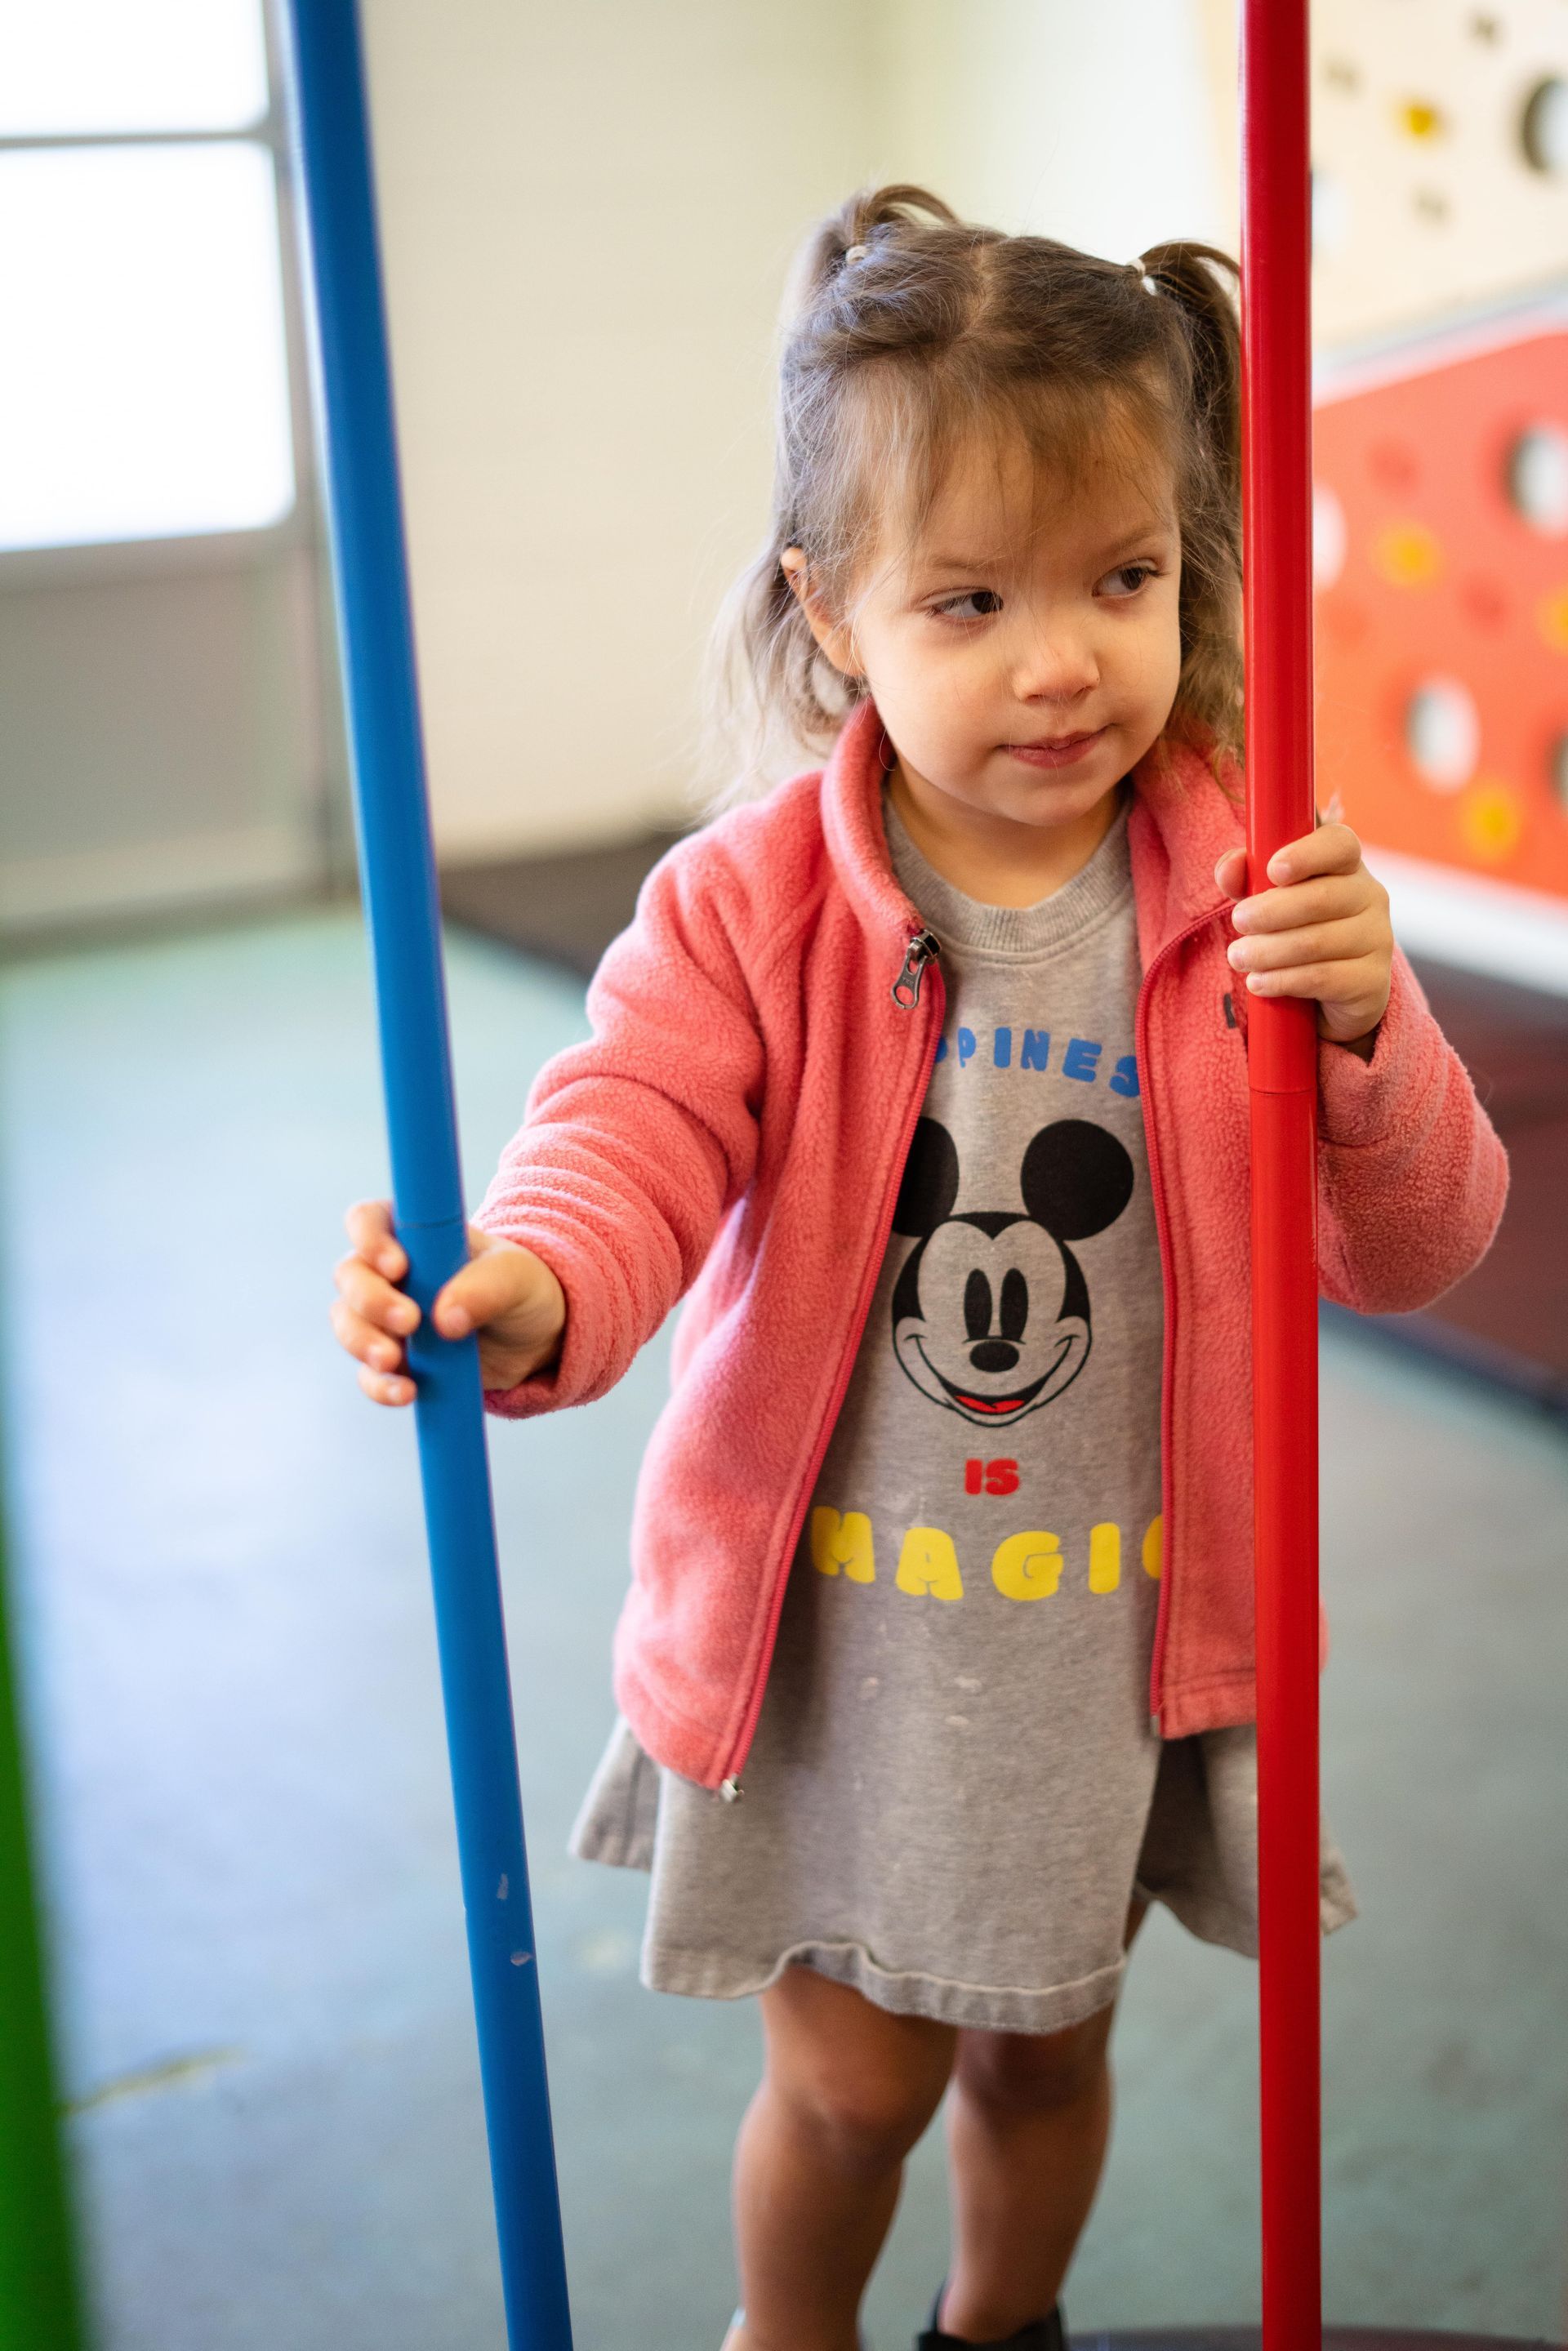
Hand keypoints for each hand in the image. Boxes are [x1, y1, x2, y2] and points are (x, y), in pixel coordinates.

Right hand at [331, 1199, 565, 1406]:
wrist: (535, 1338)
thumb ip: (485, 1288)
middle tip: (410, 1321)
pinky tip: (406, 1393)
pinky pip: (368, 1373)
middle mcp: (389, 1272)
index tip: (398, 1268)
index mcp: (414, 1235)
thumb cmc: (521, 1289)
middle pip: (350, 1275)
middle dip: (370, 1300)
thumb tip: (445, 1319)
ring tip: (394, 1362)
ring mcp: (385, 1317)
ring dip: (363, 1343)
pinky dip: (379, 1384)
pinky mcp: (393, 1359)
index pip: (369, 1219)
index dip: (370, 1239)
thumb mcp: (517, 1278)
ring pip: (347, 1323)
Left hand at [1215, 821, 1392, 1056]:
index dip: (1307, 854)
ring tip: (1238, 957)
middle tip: (1237, 921)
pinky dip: (1283, 980)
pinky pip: (1323, 978)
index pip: (1339, 844)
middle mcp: (1370, 896)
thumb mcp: (1266, 897)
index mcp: (1345, 865)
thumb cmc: (1294, 927)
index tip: (1272, 870)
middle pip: (1321, 898)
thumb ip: (1245, 876)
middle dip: (1270, 911)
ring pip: (1317, 942)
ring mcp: (1377, 938)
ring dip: (1268, 951)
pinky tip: (1258, 982)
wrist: (1332, 990)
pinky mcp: (1373, 980)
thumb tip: (1230, 868)